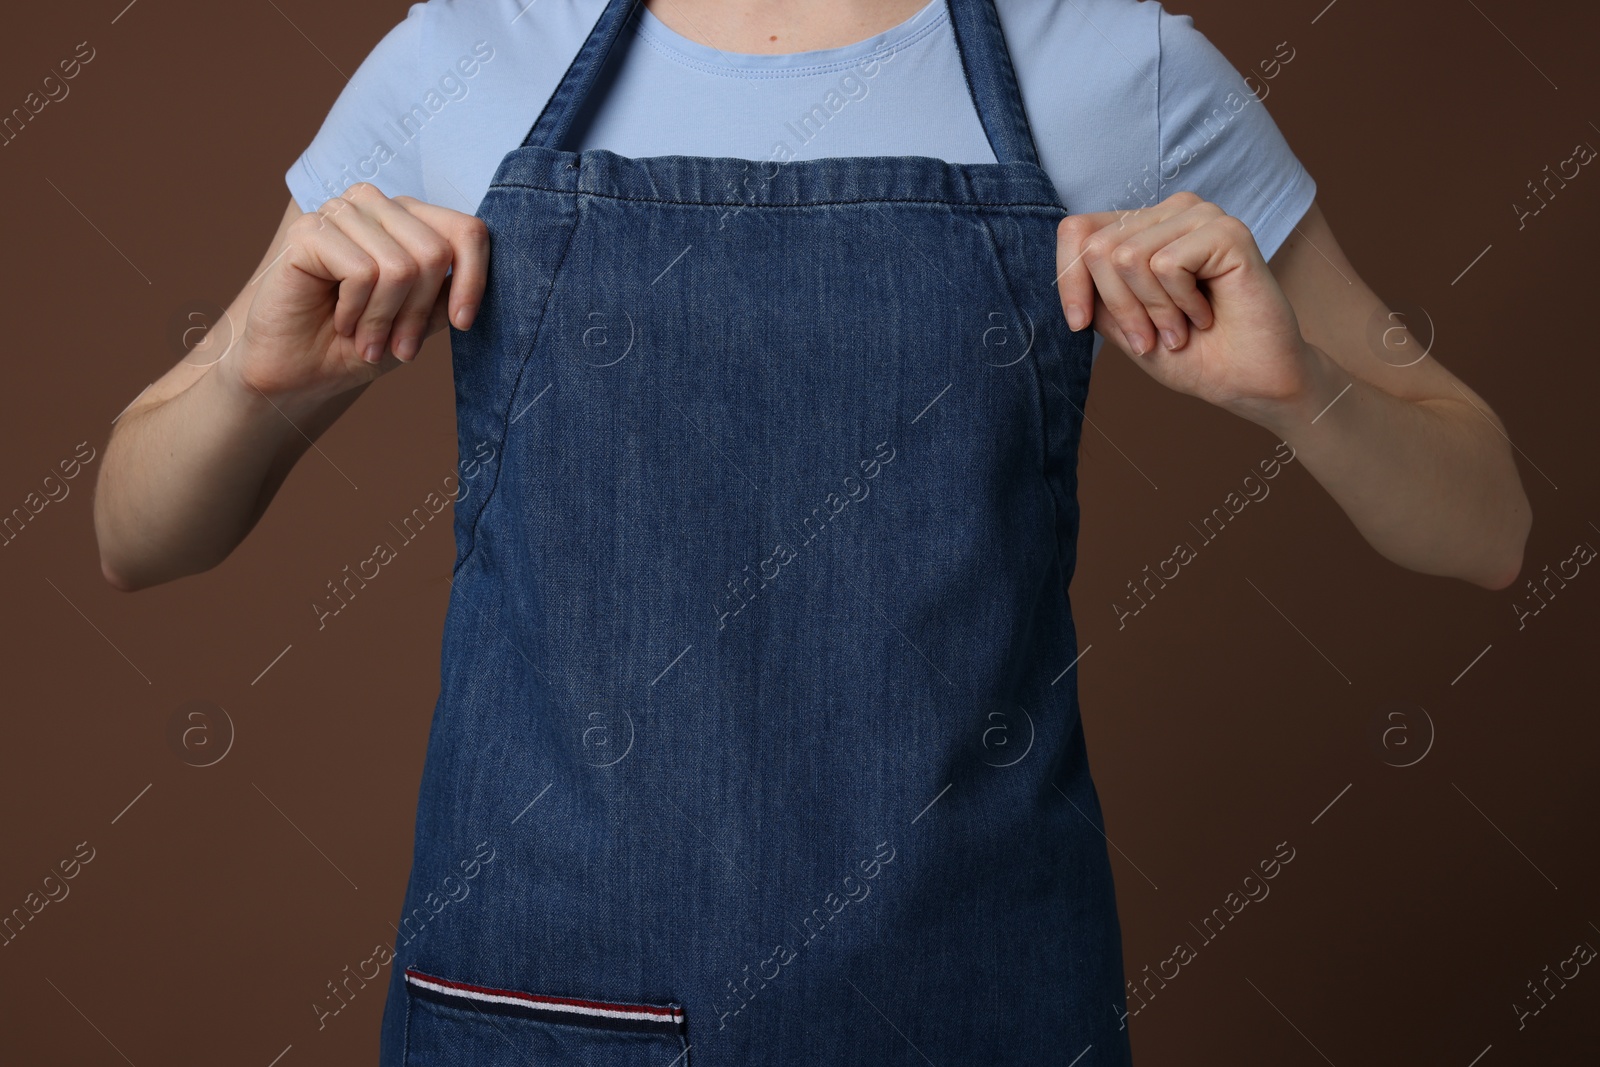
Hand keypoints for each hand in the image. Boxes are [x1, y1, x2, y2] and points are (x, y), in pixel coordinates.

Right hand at [230, 182, 489, 403]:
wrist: (299, 371)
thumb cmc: (361, 343)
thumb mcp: (421, 320)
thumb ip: (450, 292)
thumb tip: (478, 278)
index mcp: (409, 218)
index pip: (467, 230)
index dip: (474, 280)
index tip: (462, 323)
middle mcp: (376, 205)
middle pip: (435, 252)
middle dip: (420, 313)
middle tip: (399, 346)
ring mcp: (340, 212)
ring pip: (401, 266)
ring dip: (386, 319)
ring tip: (367, 339)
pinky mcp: (309, 231)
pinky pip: (362, 272)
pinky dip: (358, 311)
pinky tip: (341, 322)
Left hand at [1056, 191, 1312, 419]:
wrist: (1246, 382)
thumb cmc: (1192, 354)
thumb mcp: (1121, 323)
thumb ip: (1092, 288)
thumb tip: (1066, 261)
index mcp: (1142, 228)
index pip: (1076, 231)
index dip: (1068, 281)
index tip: (1078, 324)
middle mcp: (1170, 213)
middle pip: (1098, 248)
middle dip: (1119, 308)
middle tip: (1154, 337)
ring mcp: (1200, 216)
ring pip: (1127, 257)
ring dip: (1152, 311)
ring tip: (1182, 328)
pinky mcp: (1226, 230)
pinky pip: (1165, 265)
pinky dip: (1179, 305)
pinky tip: (1206, 314)